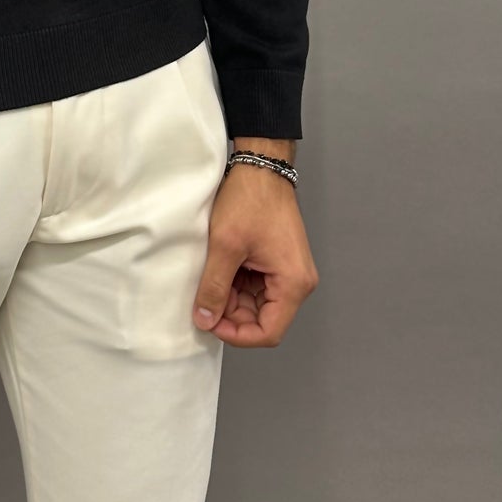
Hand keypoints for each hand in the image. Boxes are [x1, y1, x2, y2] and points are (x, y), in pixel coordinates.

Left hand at [192, 159, 317, 348]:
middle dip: (231, 315)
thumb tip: (205, 319)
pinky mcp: (277, 262)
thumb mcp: (225, 246)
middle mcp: (297, 281)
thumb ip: (213, 287)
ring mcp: (288, 272)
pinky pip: (256, 287)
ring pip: (256, 304)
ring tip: (210, 279)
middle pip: (263, 319)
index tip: (211, 323)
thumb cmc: (250, 199)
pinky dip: (235, 285)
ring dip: (231, 299)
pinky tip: (219, 270)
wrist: (260, 166)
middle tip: (204, 300)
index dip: (237, 334)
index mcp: (293, 282)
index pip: (269, 332)